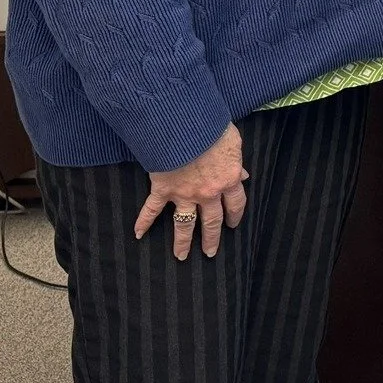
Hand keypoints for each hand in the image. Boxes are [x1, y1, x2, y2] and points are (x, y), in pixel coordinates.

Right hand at [134, 124, 248, 259]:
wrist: (186, 125)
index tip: (232, 225)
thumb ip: (237, 163)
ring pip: (184, 224)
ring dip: (182, 242)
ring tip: (181, 256)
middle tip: (210, 253)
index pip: (236, 204)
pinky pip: (152, 210)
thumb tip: (244, 175)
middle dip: (211, 238)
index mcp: (228, 179)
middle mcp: (208, 193)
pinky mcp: (163, 189)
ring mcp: (184, 194)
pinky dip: (143, 222)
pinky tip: (138, 235)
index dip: (235, 215)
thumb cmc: (214, 129)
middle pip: (212, 221)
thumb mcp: (234, 143)